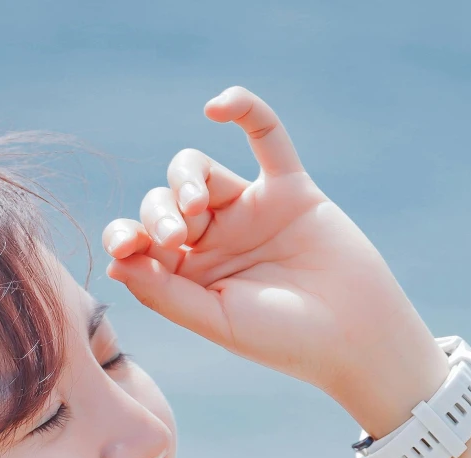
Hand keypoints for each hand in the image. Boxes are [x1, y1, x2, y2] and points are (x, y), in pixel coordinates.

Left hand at [105, 87, 450, 437]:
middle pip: (163, 200)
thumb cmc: (285, 341)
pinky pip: (265, 136)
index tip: (130, 246)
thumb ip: (165, 291)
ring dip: (186, 177)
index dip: (126, 233)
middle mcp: (214, 239)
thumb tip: (115, 261)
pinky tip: (219, 104)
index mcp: (189, 275)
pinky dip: (245, 110)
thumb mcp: (216, 320)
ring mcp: (250, 210)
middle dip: (160, 212)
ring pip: (198, 169)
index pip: (140, 240)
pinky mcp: (290, 189)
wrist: (356, 338)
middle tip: (177, 235)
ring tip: (198, 206)